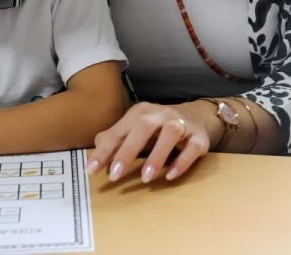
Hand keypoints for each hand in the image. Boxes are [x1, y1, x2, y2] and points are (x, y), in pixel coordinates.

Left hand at [86, 101, 219, 183]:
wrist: (198, 117)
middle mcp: (161, 115)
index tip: (91, 170)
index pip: (119, 131)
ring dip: (157, 155)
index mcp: (141, 113)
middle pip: (143, 126)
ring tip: (146, 178)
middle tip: (115, 175)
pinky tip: (171, 175)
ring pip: (170, 133)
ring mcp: (182, 124)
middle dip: (128, 150)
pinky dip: (182, 161)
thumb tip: (94, 157)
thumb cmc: (160, 128)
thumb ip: (116, 141)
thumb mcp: (136, 130)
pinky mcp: (199, 138)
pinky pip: (192, 147)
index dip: (104, 151)